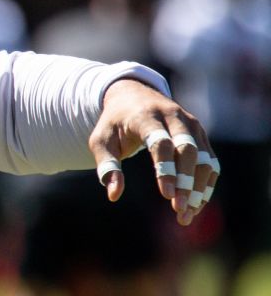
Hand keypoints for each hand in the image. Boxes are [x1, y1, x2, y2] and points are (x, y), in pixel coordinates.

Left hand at [89, 77, 217, 224]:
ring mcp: (190, 125)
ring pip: (204, 158)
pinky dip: (206, 185)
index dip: (166, 169)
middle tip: (180, 210)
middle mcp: (173, 117)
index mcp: (145, 116)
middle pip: (187, 150)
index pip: (160, 142)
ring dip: (199, 188)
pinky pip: (210, 162)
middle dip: (186, 182)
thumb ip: (107, 165)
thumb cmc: (114, 123)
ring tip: (186, 215)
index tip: (166, 195)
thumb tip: (113, 194)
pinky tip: (196, 205)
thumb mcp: (101, 140)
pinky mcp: (200, 135)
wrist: (132, 96)